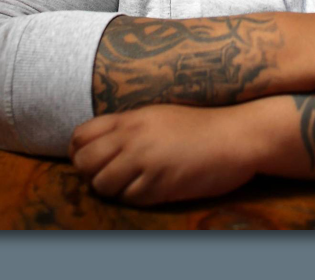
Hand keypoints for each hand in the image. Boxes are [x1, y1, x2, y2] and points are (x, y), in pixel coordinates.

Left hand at [69, 104, 261, 206]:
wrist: (235, 136)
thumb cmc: (200, 126)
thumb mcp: (157, 115)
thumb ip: (127, 127)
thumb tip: (98, 144)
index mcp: (130, 118)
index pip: (80, 136)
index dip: (79, 152)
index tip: (93, 160)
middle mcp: (132, 138)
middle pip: (84, 162)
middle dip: (91, 174)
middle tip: (110, 176)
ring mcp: (145, 161)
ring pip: (102, 184)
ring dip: (113, 189)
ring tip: (133, 184)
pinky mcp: (160, 183)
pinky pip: (130, 199)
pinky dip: (137, 198)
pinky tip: (154, 188)